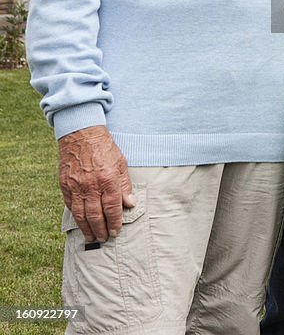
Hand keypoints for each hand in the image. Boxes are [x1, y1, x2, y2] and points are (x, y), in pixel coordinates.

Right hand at [58, 125, 135, 241]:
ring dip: (87, 228)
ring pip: (81, 214)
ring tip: (92, 237)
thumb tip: (130, 204)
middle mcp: (91, 185)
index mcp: (108, 179)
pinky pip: (69, 205)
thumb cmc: (104, 147)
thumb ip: (125, 185)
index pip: (112, 208)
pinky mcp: (65, 185)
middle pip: (96, 215)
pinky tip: (80, 222)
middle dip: (100, 230)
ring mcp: (76, 186)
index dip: (114, 222)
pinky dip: (75, 216)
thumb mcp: (120, 162)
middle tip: (104, 238)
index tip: (116, 232)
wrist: (82, 133)